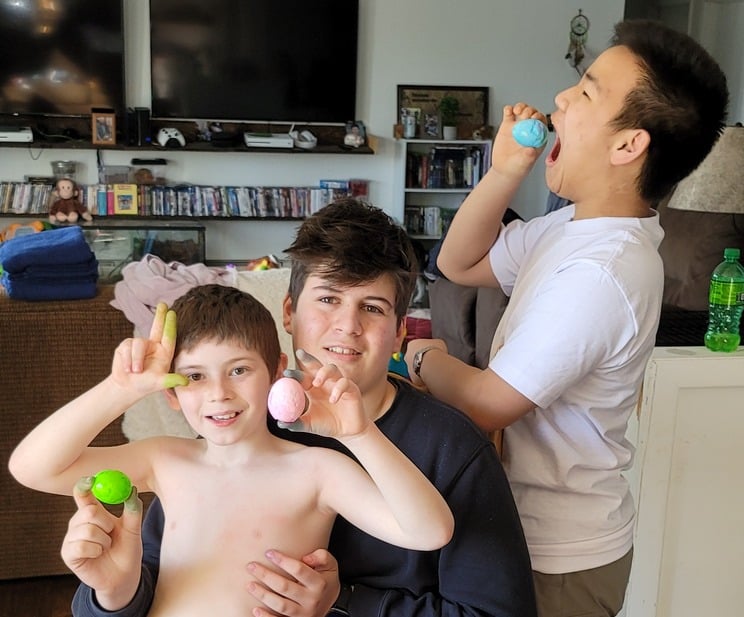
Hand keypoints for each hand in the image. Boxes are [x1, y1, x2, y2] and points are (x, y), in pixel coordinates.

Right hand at [61, 477, 143, 610]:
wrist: (124, 575)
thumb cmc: (127, 549)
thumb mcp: (133, 528)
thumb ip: (133, 510)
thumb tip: (131, 490)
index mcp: (93, 513)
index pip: (83, 494)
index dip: (85, 485)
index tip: (91, 479)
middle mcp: (79, 523)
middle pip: (88, 511)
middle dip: (106, 522)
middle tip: (111, 531)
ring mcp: (72, 538)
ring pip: (87, 529)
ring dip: (103, 540)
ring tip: (106, 546)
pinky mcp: (68, 554)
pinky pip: (80, 546)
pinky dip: (95, 550)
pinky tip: (98, 554)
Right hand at [111, 302, 187, 393]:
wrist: (127, 386)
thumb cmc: (146, 384)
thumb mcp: (160, 383)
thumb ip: (171, 380)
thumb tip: (185, 381)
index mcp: (164, 352)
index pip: (169, 336)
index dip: (170, 324)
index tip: (172, 313)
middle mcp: (153, 345)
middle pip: (156, 327)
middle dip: (159, 316)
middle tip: (163, 304)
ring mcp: (139, 345)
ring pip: (138, 344)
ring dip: (135, 360)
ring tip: (135, 371)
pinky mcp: (126, 346)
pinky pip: (126, 348)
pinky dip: (127, 360)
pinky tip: (127, 369)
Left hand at [246, 548, 339, 616]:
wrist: (332, 604)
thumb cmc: (325, 580)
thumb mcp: (330, 565)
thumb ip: (322, 557)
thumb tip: (306, 557)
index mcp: (319, 584)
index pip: (299, 570)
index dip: (283, 561)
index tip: (269, 553)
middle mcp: (311, 600)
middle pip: (285, 587)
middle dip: (266, 576)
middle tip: (251, 566)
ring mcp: (303, 614)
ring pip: (280, 606)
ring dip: (263, 595)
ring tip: (250, 585)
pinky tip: (255, 610)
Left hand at [278, 349, 367, 437]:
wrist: (347, 433)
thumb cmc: (326, 425)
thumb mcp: (309, 424)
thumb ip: (295, 423)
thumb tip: (280, 423)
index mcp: (312, 388)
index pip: (302, 375)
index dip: (294, 372)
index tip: (285, 372)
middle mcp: (325, 382)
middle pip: (316, 365)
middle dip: (308, 359)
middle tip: (299, 355)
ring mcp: (338, 383)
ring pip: (332, 368)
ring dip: (323, 372)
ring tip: (316, 383)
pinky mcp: (351, 389)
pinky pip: (345, 383)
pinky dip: (338, 389)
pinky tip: (333, 399)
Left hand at [404, 338, 447, 386]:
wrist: (433, 364)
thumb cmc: (435, 351)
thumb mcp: (438, 342)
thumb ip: (434, 344)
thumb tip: (437, 346)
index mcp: (412, 344)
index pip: (417, 346)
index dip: (425, 349)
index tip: (432, 351)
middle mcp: (407, 356)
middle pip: (414, 358)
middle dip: (422, 360)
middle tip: (432, 361)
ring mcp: (408, 368)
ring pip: (416, 369)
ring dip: (423, 369)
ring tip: (434, 369)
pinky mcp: (412, 378)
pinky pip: (419, 379)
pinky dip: (425, 378)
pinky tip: (432, 376)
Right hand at [491, 102, 547, 177]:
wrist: (503, 170)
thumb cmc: (517, 168)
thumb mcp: (525, 164)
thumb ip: (529, 157)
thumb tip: (531, 149)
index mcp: (538, 137)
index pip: (543, 123)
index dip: (540, 118)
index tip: (535, 118)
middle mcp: (529, 130)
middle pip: (533, 114)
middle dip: (530, 111)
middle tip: (525, 115)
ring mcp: (518, 127)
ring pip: (522, 111)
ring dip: (521, 107)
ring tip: (517, 111)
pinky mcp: (507, 126)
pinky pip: (508, 114)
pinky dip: (508, 109)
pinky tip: (508, 110)